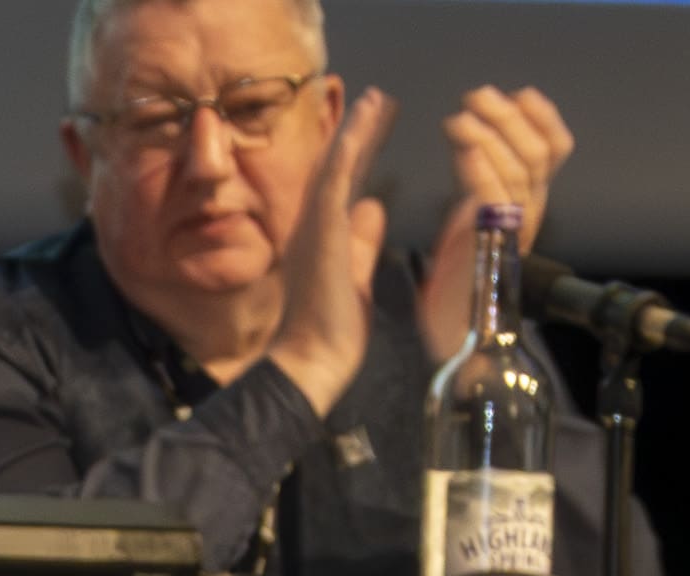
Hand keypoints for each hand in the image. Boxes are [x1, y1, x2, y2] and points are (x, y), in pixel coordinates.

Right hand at [268, 85, 391, 412]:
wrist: (311, 362)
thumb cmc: (332, 334)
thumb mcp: (356, 278)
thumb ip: (362, 242)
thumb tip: (373, 206)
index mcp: (323, 239)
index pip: (344, 187)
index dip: (361, 154)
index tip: (376, 127)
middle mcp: (313, 227)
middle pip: (338, 169)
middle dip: (359, 133)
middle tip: (378, 99)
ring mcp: (314, 228)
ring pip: (335, 168)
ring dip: (355, 131)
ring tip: (376, 99)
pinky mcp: (320, 232)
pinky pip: (333, 183)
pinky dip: (347, 151)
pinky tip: (361, 125)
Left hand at [421, 85, 576, 363]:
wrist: (452, 346)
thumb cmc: (451, 294)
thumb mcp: (464, 228)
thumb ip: (474, 189)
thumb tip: (472, 142)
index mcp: (526, 210)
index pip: (555, 150)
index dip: (542, 118)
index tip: (519, 93)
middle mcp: (529, 218)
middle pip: (539, 152)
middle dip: (509, 116)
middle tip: (477, 95)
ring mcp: (514, 234)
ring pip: (519, 167)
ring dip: (489, 133)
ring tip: (460, 115)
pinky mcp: (491, 249)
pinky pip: (492, 195)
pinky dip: (476, 162)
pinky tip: (457, 142)